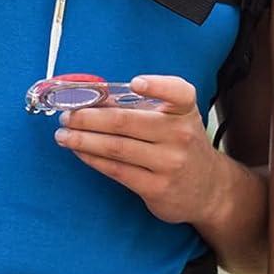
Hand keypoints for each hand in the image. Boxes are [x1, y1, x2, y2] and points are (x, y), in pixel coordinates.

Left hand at [54, 74, 218, 225]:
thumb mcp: (172, 119)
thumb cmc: (182, 145)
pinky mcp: (157, 187)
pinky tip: (79, 151)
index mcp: (185, 110)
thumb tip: (94, 98)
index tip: (135, 84)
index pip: (178, 93)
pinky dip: (93, 158)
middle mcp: (180, 135)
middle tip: (66, 114)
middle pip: (126, 121)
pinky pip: (117, 169)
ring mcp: (169, 162)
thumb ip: (140, 107)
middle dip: (89, 117)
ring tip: (63, 134)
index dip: (156, 86)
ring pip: (117, 147)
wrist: (209, 189)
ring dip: (83, 139)